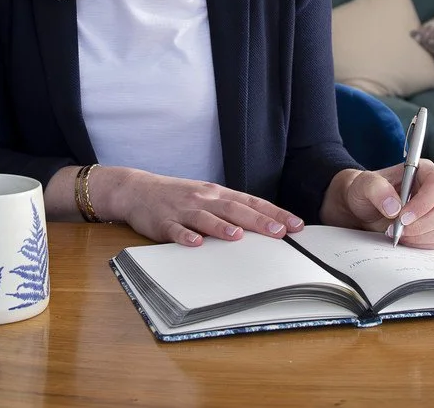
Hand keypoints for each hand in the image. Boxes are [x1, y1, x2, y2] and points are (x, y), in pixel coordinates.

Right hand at [96, 167, 305, 246]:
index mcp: (217, 194)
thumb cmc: (178, 197)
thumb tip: (265, 224)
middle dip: (257, 221)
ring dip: (222, 227)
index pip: (251, 202)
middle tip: (279, 231)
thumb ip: (232, 209)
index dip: (274, 213)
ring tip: (239, 237)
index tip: (296, 225)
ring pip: (205, 218)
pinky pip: (175, 230)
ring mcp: (183, 210)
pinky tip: (195, 243)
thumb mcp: (207, 197)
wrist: (138, 189)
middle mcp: (204, 199)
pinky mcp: (163, 222)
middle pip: (234, 209)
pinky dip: (185, 237)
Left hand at [321, 160, 433, 248]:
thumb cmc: (364, 191)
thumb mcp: (363, 184)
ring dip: (420, 236)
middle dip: (421, 224)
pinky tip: (402, 238)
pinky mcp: (433, 229)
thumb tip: (395, 207)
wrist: (359, 209)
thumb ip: (376, 188)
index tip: (402, 216)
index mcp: (423, 171)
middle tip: (396, 229)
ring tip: (396, 233)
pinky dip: (419, 244)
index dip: (424, 202)